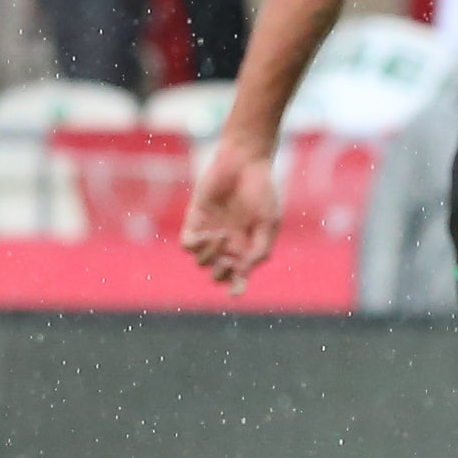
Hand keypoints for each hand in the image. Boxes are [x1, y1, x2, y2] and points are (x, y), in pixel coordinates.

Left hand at [183, 134, 280, 289]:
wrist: (244, 163)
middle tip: (229, 262)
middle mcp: (228, 243)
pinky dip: (198, 246)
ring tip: (222, 236)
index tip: (235, 294)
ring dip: (211, 256)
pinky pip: (188, 245)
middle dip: (222, 274)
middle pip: (218, 273)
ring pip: (201, 262)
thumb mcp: (269, 222)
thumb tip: (245, 270)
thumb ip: (260, 248)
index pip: (239, 275)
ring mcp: (210, 232)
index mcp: (248, 246)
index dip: (237, 287)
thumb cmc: (262, 191)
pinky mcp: (194, 220)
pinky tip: (211, 234)